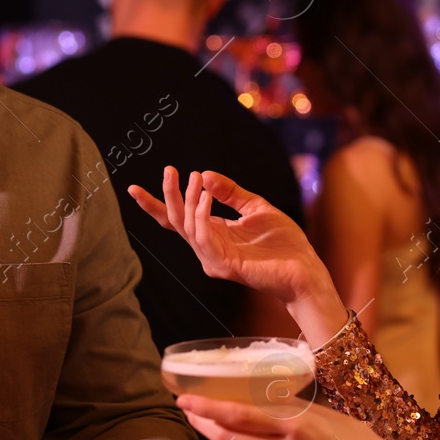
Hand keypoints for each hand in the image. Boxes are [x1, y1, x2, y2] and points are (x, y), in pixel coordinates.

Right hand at [128, 167, 345, 344]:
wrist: (305, 269)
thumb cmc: (283, 243)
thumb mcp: (256, 207)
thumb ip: (231, 193)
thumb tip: (206, 175)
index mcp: (213, 234)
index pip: (176, 220)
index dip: (155, 205)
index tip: (134, 188)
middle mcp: (207, 248)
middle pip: (176, 221)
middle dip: (169, 195)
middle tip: (170, 170)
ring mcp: (213, 258)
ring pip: (188, 227)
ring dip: (188, 200)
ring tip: (194, 177)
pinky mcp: (224, 265)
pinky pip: (205, 237)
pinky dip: (202, 215)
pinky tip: (206, 196)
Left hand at [176, 395, 439, 439]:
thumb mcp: (319, 414)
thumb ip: (282, 409)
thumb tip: (245, 397)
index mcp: (297, 425)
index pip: (239, 415)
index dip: (206, 408)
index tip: (185, 399)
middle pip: (228, 438)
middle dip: (204, 423)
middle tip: (190, 411)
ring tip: (215, 429)